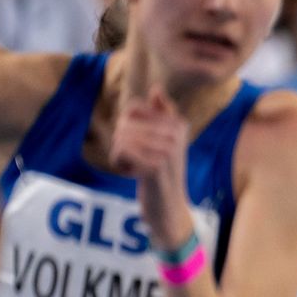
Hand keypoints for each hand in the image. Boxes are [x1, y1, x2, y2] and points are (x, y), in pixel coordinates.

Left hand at [110, 87, 193, 247]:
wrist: (169, 208)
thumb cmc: (163, 173)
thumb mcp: (166, 141)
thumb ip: (162, 113)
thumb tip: (156, 88)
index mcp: (178, 124)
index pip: (132, 108)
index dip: (126, 126)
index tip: (140, 143)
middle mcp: (175, 134)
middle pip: (124, 123)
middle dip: (121, 142)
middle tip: (135, 159)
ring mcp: (167, 150)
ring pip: (121, 137)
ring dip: (119, 154)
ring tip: (134, 167)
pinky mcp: (155, 166)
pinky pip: (121, 151)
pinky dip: (118, 163)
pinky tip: (131, 173)